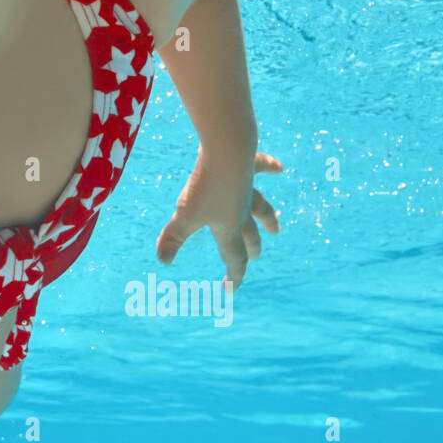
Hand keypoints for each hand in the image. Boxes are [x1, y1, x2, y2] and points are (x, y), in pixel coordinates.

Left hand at [155, 148, 282, 285]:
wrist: (227, 152)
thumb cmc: (205, 187)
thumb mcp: (185, 215)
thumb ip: (173, 238)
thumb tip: (163, 261)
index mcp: (229, 227)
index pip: (234, 258)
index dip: (234, 276)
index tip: (230, 290)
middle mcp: (242, 211)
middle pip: (248, 235)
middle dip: (250, 249)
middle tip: (255, 258)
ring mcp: (247, 189)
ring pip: (261, 208)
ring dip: (268, 219)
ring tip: (276, 229)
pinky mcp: (247, 166)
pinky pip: (261, 167)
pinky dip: (270, 167)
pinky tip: (279, 168)